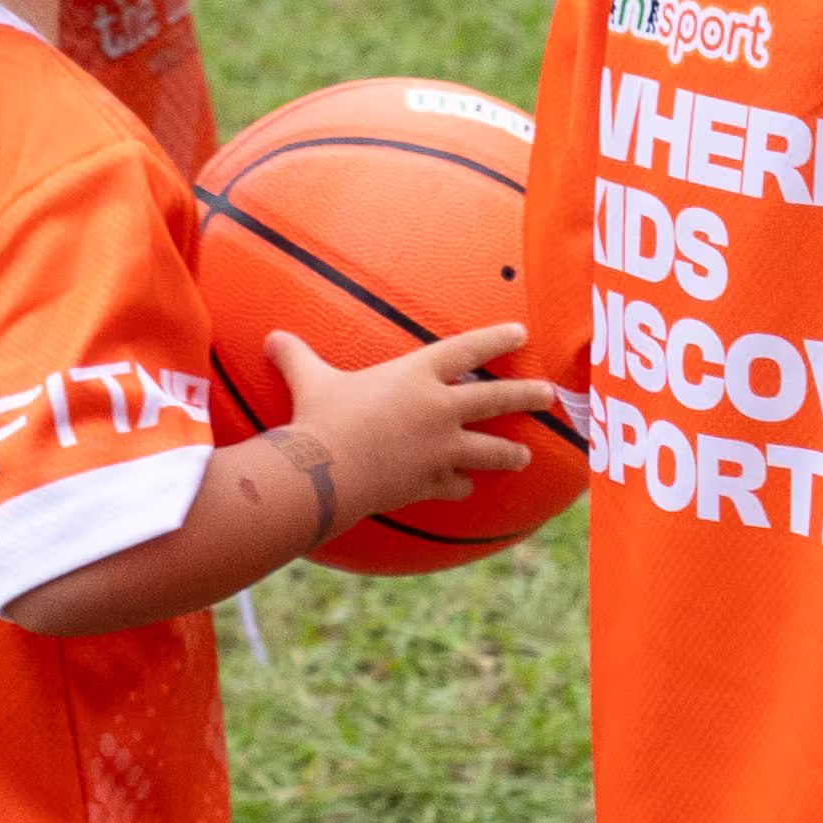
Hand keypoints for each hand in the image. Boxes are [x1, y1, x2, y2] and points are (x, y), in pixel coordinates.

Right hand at [266, 321, 534, 534]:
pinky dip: (459, 486)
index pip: (468, 350)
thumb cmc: (321, 419)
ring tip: (524, 455)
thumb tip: (272, 337)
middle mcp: (439, 410)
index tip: (521, 334)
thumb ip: (298, 358)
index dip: (496, 340)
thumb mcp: (311, 380)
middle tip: (550, 396)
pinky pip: (454, 485)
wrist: (326, 472)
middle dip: (527, 396)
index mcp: (417, 376)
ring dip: (509, 453)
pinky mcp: (430, 483)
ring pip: (490, 450)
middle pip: (497, 400)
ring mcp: (440, 450)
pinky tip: (464, 488)